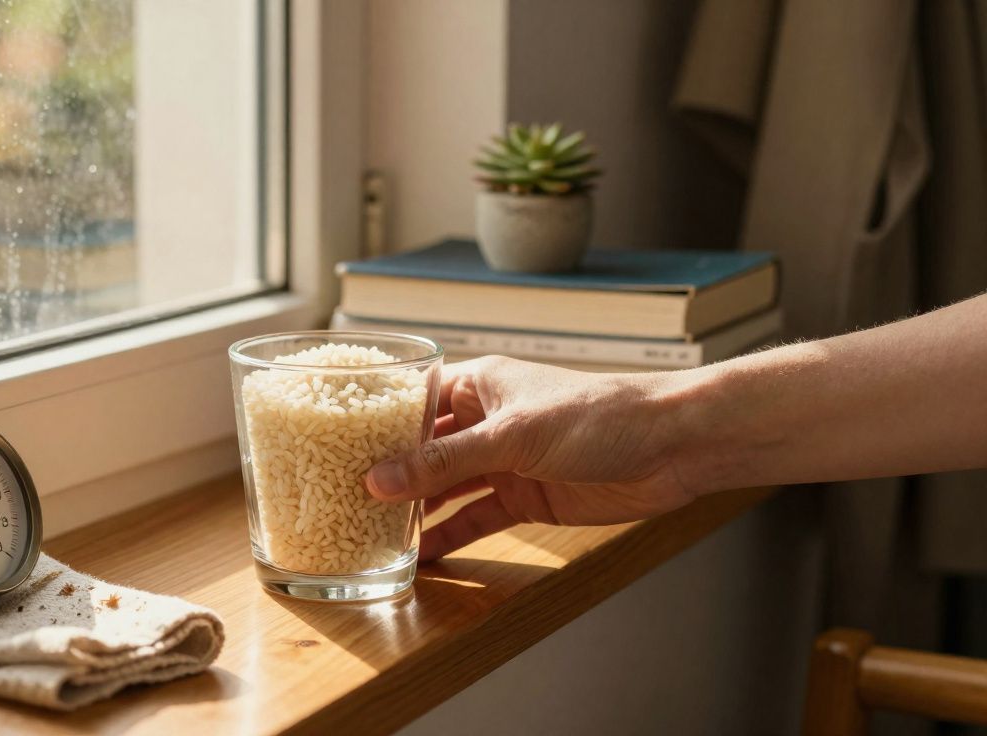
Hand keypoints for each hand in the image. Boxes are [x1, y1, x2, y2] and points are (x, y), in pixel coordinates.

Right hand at [365, 356, 699, 560]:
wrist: (670, 447)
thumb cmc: (597, 415)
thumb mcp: (512, 434)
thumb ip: (446, 461)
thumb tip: (380, 480)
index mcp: (478, 384)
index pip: (412, 401)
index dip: (374, 423)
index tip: (333, 447)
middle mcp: (486, 421)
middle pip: (424, 449)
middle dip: (389, 474)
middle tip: (342, 499)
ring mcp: (505, 462)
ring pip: (446, 489)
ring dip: (415, 511)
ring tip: (369, 533)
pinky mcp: (525, 497)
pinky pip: (476, 519)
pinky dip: (451, 538)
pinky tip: (420, 557)